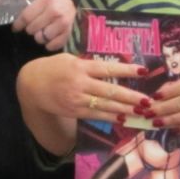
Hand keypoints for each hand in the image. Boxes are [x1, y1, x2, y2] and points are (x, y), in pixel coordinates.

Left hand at [12, 0, 75, 50]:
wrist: (79, 9)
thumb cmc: (58, 0)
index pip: (25, 16)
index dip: (18, 23)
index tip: (16, 26)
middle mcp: (56, 11)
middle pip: (31, 29)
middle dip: (30, 28)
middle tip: (34, 25)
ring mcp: (63, 24)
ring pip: (40, 38)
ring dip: (39, 36)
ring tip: (43, 30)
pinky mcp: (68, 36)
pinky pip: (51, 46)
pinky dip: (49, 44)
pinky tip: (51, 37)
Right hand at [19, 52, 148, 121]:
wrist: (31, 85)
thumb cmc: (53, 68)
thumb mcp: (70, 59)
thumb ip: (89, 64)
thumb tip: (111, 68)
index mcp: (81, 66)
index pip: (108, 68)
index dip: (126, 70)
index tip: (143, 71)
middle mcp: (80, 83)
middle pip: (110, 90)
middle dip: (131, 97)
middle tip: (148, 101)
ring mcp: (77, 99)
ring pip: (105, 105)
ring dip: (125, 110)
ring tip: (142, 112)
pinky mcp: (74, 111)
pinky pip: (96, 115)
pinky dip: (111, 118)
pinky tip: (124, 119)